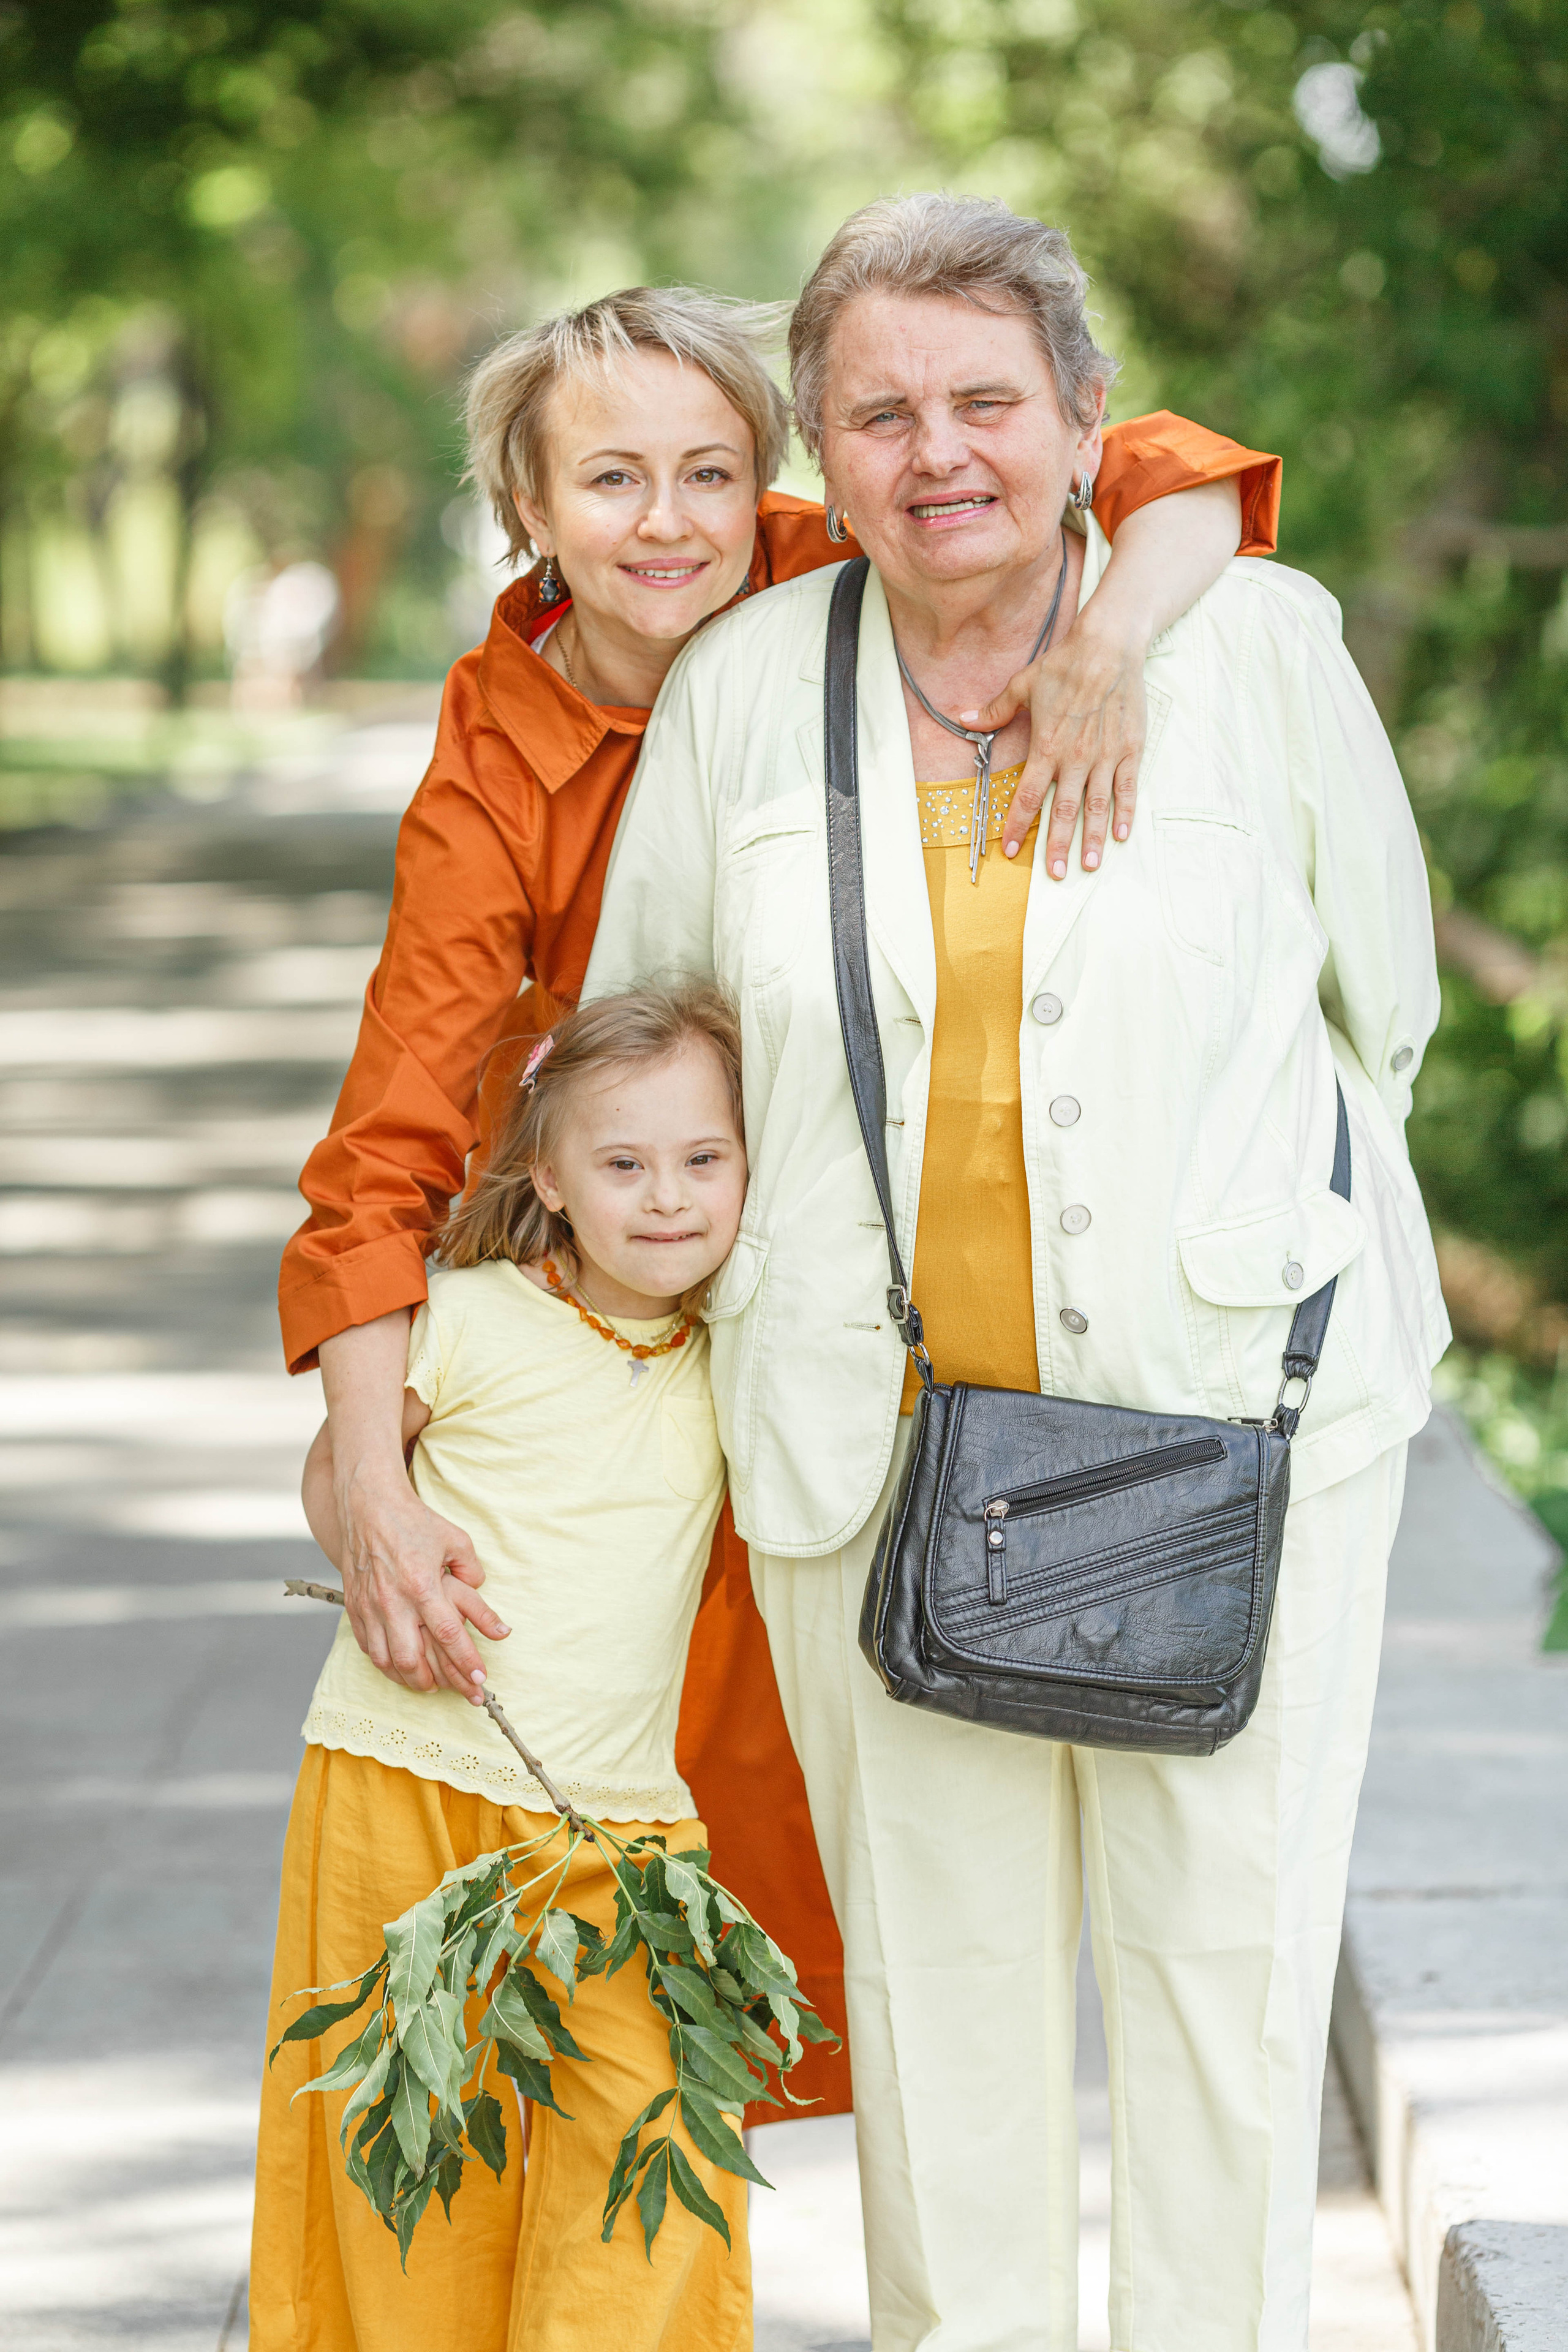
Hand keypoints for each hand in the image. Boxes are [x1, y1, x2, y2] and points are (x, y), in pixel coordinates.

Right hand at [334, 1454, 508, 1703]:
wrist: (368, 1506)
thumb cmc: (415, 1521)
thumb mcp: (455, 1539)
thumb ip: (472, 1569)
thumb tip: (480, 1588)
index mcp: (422, 1584)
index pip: (448, 1633)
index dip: (466, 1660)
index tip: (480, 1679)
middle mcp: (394, 1600)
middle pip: (412, 1659)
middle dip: (437, 1682)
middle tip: (456, 1690)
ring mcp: (370, 1606)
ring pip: (387, 1660)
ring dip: (409, 1679)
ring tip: (428, 1685)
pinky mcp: (354, 1606)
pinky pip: (368, 1647)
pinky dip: (385, 1664)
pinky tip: (399, 1668)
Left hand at [969, 606, 1148, 874]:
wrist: (1108, 646)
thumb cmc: (1064, 665)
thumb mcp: (1022, 685)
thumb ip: (994, 710)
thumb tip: (963, 717)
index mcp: (1046, 746)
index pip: (1027, 796)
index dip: (1017, 825)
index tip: (1010, 850)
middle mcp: (1075, 758)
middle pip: (1062, 811)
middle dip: (1056, 846)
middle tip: (1053, 875)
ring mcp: (1104, 756)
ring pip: (1096, 806)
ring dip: (1092, 838)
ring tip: (1090, 865)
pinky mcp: (1129, 749)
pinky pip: (1126, 787)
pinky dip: (1124, 812)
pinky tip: (1121, 835)